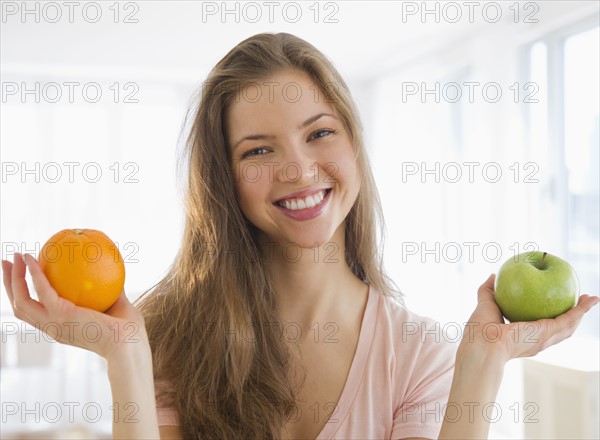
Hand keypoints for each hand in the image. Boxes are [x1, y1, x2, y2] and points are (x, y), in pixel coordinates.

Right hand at [2, 253, 148, 361]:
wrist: (130, 345)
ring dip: (14, 278)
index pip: (35, 312)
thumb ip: (110, 289)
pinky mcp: (61, 315)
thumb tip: (112, 268)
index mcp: (61, 327)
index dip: (24, 294)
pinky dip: (34, 274)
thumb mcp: (116, 305)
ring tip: (14, 256)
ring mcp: (54, 324)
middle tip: (7, 262)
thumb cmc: (129, 330)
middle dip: (10, 284)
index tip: (22, 275)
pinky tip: (32, 258)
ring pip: (21, 301)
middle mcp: (52, 328)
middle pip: (20, 306)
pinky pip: (42, 291)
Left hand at [459, 274, 598, 362]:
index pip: (540, 327)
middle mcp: (537, 340)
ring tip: (590, 300)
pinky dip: (581, 309)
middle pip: (560, 329)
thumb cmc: (479, 329)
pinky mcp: (548, 332)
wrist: (483, 343)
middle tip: (578, 302)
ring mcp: (545, 338)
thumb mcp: (485, 304)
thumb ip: (488, 290)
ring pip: (569, 325)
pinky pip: (569, 319)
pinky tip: (590, 300)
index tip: (554, 305)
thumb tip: (493, 276)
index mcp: (523, 336)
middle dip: (572, 317)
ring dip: (581, 312)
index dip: (549, 317)